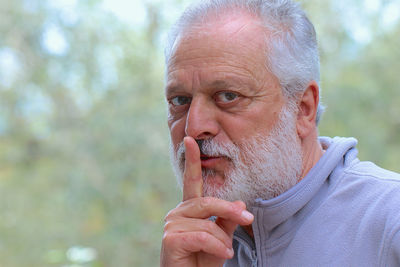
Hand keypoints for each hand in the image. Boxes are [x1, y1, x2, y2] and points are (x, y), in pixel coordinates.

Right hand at [161, 136, 253, 266]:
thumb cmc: (204, 261)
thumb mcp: (221, 240)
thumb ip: (227, 222)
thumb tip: (240, 202)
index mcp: (189, 209)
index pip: (191, 181)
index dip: (191, 160)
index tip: (189, 140)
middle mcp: (177, 213)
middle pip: (207, 202)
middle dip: (230, 210)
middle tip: (248, 218)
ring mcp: (171, 225)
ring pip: (208, 223)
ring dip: (222, 241)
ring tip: (226, 253)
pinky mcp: (170, 239)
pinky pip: (203, 236)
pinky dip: (217, 247)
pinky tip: (223, 256)